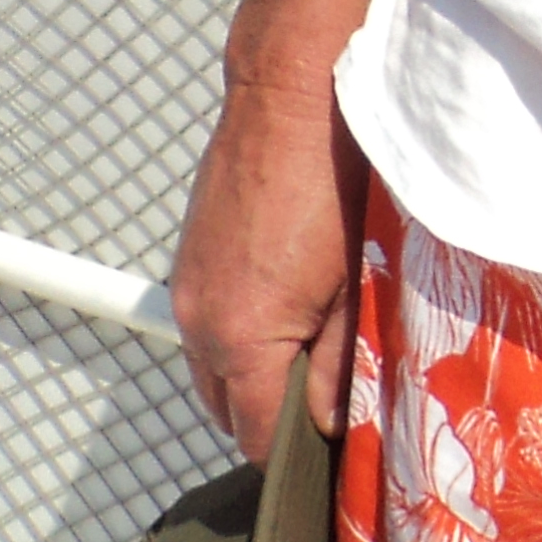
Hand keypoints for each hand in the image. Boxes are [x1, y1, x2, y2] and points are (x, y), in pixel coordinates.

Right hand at [171, 79, 368, 455]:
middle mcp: (200, 320)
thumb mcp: (355, 279)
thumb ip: (342, 360)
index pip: (257, 435)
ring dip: (252, 370)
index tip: (330, 439)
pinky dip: (236, 331)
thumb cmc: (331, 173)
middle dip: (272, 411)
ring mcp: (187, 288)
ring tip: (310, 343)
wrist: (291, 94)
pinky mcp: (188, 259)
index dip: (297, 448)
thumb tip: (333, 417)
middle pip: (227, 408)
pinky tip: (285, 302)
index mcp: (240, 337)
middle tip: (326, 394)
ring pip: (213, 366)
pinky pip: (205, 323)